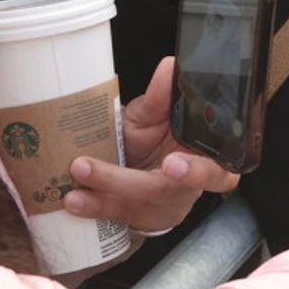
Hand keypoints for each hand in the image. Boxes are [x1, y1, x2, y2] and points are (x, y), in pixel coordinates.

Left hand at [65, 59, 238, 232]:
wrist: (138, 163)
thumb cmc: (155, 136)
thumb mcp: (157, 114)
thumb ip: (164, 96)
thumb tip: (170, 66)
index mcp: (207, 161)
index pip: (216, 171)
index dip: (196, 171)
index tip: (171, 163)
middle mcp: (189, 190)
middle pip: (164, 192)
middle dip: (124, 183)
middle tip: (87, 168)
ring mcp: (165, 210)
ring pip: (135, 208)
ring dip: (100, 198)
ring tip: (73, 186)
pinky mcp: (142, 222)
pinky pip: (118, 219)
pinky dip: (95, 209)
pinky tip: (75, 202)